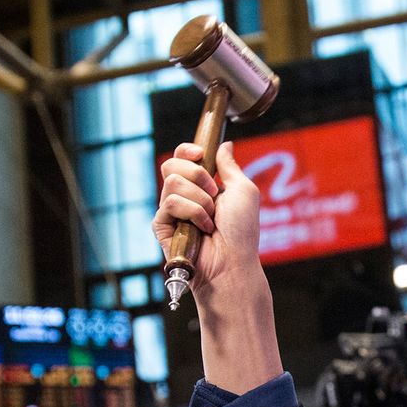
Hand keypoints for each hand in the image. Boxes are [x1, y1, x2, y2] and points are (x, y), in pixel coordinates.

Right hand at [153, 142, 282, 395]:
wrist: (233, 262)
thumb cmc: (242, 231)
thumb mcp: (243, 191)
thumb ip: (230, 165)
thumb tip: (224, 144)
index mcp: (201, 185)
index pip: (181, 157)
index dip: (187, 151)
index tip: (201, 155)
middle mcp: (183, 196)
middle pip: (171, 164)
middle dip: (197, 175)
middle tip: (214, 194)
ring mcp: (171, 212)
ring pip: (172, 182)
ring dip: (200, 199)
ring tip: (211, 219)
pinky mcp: (162, 226)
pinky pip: (169, 203)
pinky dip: (193, 213)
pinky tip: (202, 229)